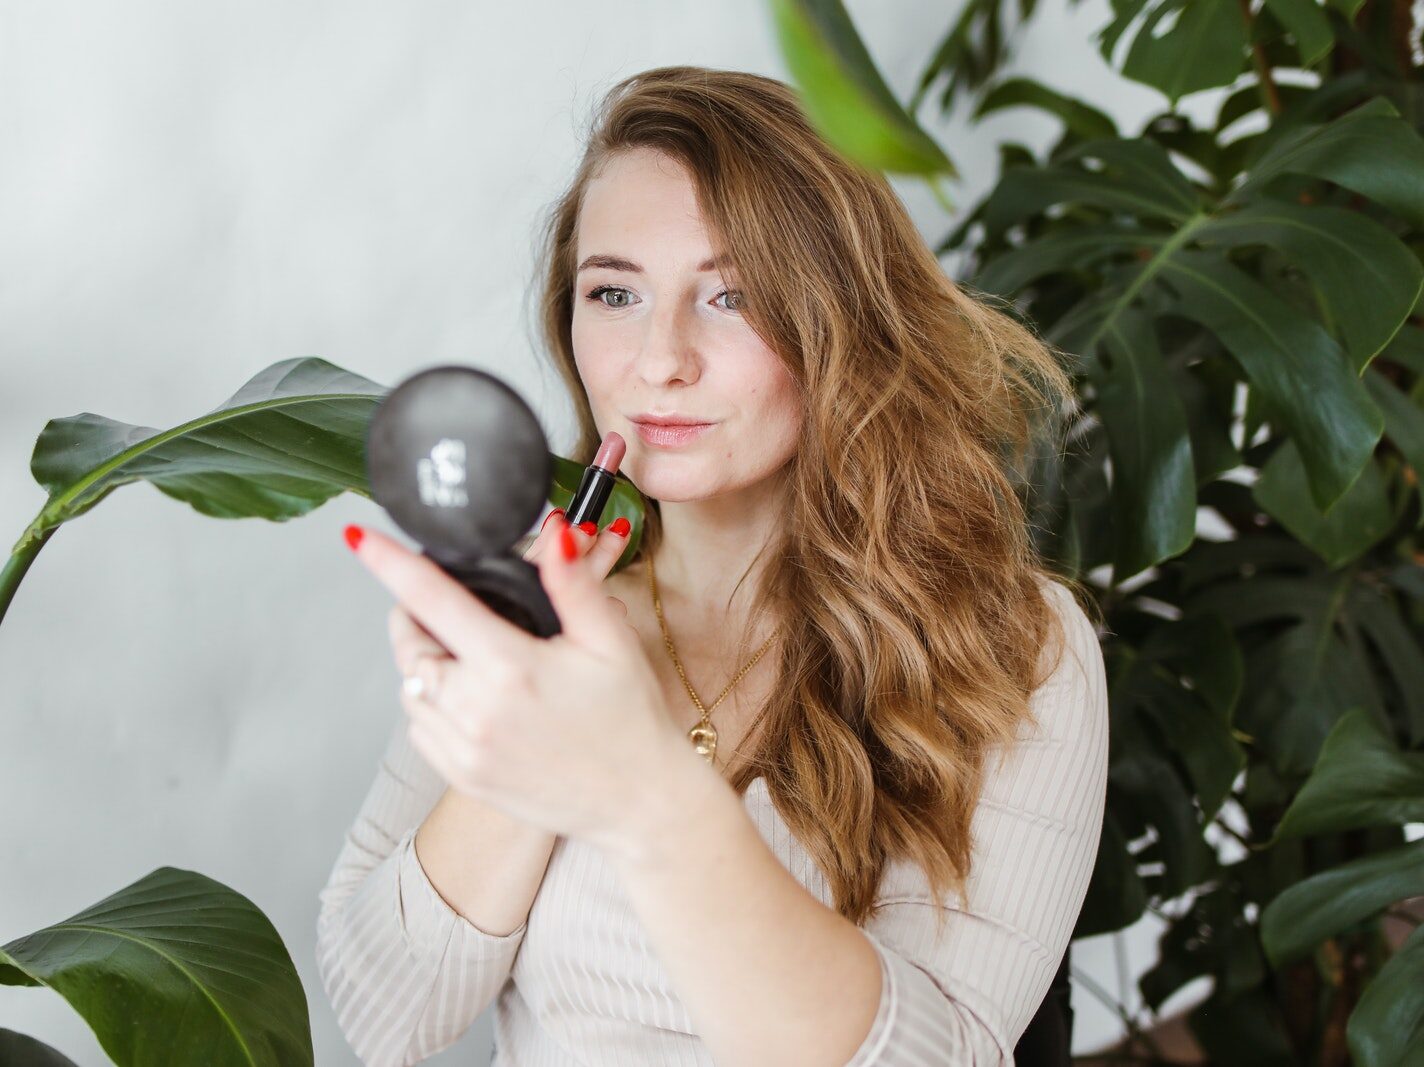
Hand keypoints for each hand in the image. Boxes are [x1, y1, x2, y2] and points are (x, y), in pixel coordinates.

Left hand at [348, 511, 691, 852]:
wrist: (638, 801)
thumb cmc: (629, 719)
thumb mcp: (610, 642)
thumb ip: (573, 585)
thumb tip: (556, 535)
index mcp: (509, 667)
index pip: (432, 600)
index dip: (391, 563)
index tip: (360, 538)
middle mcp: (476, 710)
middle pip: (409, 645)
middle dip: (411, 613)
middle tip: (434, 601)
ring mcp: (465, 749)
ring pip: (410, 688)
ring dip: (421, 661)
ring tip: (459, 650)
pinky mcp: (463, 776)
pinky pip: (420, 729)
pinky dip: (429, 705)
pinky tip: (468, 696)